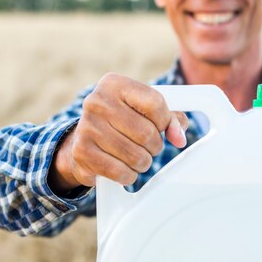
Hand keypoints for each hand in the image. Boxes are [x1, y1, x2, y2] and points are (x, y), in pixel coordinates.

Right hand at [48, 73, 188, 193]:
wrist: (83, 141)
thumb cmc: (122, 123)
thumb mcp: (146, 112)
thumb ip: (171, 119)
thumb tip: (179, 138)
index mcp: (114, 84)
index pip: (155, 103)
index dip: (165, 121)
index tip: (160, 127)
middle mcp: (97, 102)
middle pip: (147, 134)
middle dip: (154, 147)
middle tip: (147, 147)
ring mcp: (87, 127)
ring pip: (136, 157)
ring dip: (142, 163)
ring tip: (134, 157)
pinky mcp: (82, 152)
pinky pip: (121, 173)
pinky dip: (128, 176)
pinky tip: (123, 168)